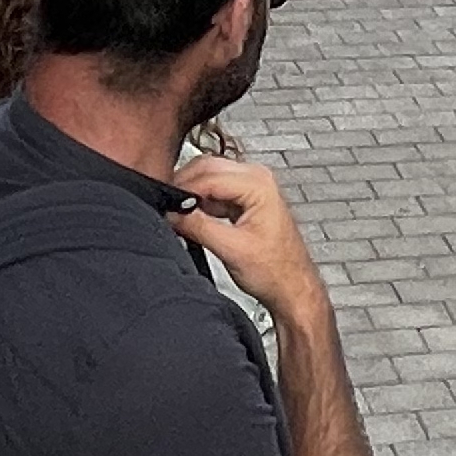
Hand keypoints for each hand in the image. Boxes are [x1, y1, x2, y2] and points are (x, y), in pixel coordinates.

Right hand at [169, 145, 329, 326]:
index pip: (208, 175)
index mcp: (258, 184)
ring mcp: (251, 187)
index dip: (182, 189)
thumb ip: (199, 227)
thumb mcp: (231, 250)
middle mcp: (257, 178)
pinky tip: (190, 218)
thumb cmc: (276, 271)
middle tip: (165, 207)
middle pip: (207, 168)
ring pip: (209, 177)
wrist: (291, 287)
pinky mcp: (244, 200)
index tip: (164, 205)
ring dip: (191, 193)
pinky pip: (214, 191)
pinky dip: (199, 201)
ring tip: (175, 215)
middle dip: (184, 186)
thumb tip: (172, 213)